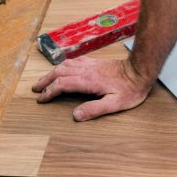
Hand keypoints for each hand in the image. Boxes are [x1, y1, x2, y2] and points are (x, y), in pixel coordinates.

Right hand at [32, 56, 153, 120]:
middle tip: (36, 89)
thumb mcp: (115, 104)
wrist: (140, 71)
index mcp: (88, 81)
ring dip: (52, 72)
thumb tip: (76, 115)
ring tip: (45, 79)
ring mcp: (90, 65)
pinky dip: (65, 65)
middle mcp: (86, 71)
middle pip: (59, 73)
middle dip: (45, 81)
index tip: (41, 99)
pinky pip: (75, 61)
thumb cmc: (130, 90)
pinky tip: (64, 67)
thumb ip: (95, 109)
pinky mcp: (96, 62)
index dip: (49, 92)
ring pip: (65, 65)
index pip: (62, 85)